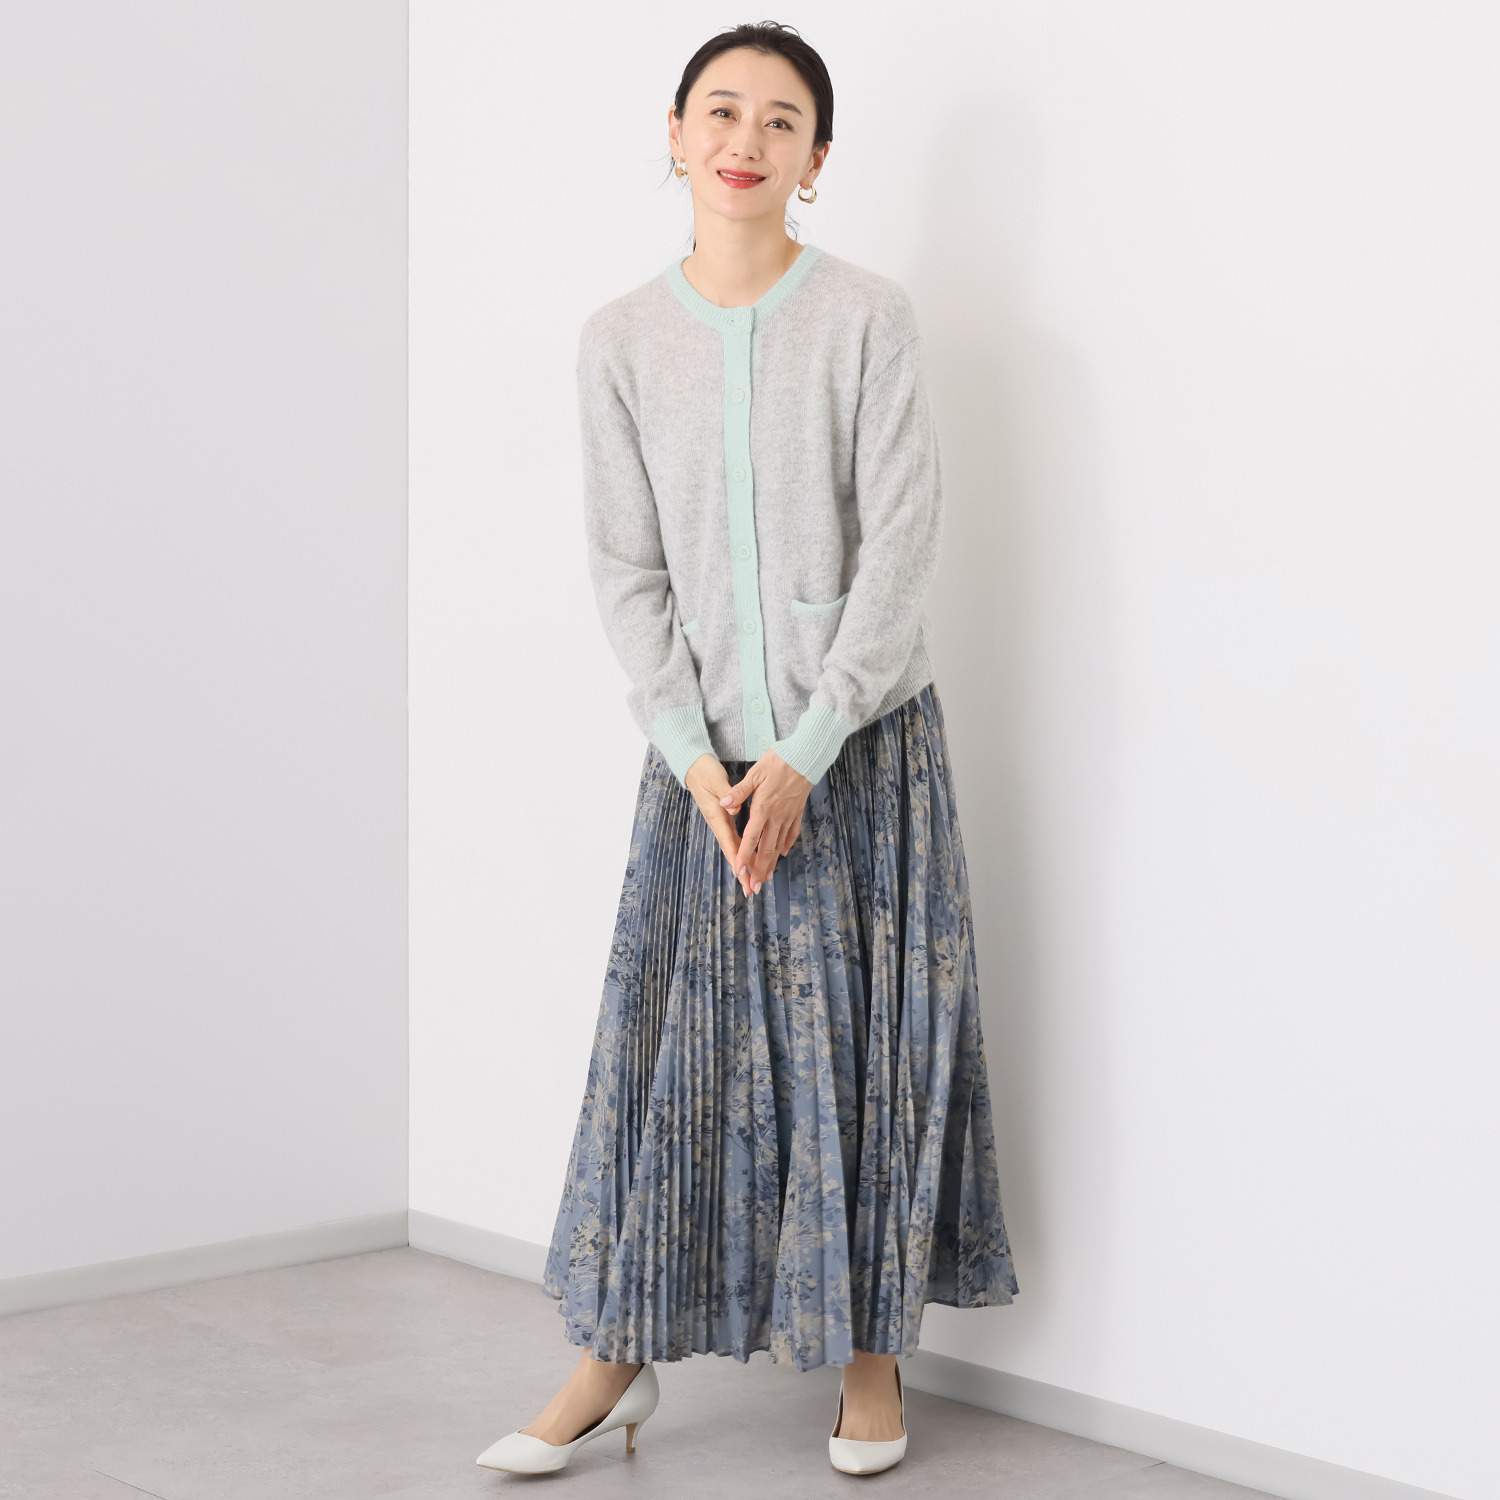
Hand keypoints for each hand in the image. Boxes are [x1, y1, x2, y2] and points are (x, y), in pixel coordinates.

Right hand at [684, 754, 757, 897]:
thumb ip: (727, 795)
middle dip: (742, 871)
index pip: (728, 841)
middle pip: (732, 851)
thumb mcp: (716, 781)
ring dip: (744, 865)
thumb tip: (732, 807)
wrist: (694, 767)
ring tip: (753, 882)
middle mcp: (718, 823)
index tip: (743, 874)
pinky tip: (752, 861)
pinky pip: (735, 840)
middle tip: (751, 889)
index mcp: (717, 815)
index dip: (736, 858)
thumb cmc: (706, 773)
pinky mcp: (723, 820)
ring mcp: (720, 823)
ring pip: (734, 848)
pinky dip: (744, 853)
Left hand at [718, 750, 809, 894]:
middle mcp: (776, 816)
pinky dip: (787, 845)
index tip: (740, 871)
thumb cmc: (779, 761)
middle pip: (766, 848)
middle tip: (754, 886)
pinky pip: (792, 833)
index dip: (745, 856)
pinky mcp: (797, 811)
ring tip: (767, 878)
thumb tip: (725, 804)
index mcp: (763, 808)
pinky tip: (783, 853)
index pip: (751, 837)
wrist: (806, 756)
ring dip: (772, 863)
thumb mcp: (755, 773)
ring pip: (779, 845)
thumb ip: (739, 792)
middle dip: (759, 869)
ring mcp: (788, 815)